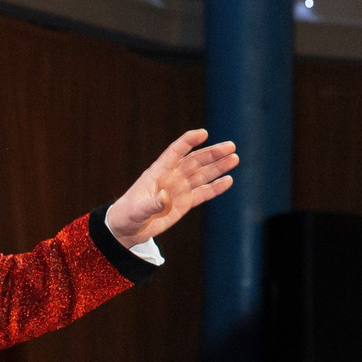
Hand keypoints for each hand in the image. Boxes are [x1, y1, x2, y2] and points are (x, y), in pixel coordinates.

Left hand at [106, 131, 236, 245]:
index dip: (188, 141)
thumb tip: (165, 198)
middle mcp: (171, 177)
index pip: (175, 152)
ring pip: (202, 174)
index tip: (203, 133)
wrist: (127, 228)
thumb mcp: (137, 210)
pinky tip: (228, 180)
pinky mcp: (185, 203)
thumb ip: (151, 204)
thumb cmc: (127, 215)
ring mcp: (179, 189)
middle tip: (230, 146)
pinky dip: (215, 187)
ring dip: (218, 166)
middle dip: (212, 153)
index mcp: (157, 172)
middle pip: (195, 161)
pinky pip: (203, 193)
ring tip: (234, 158)